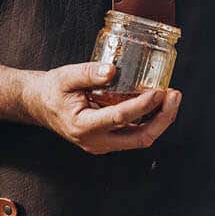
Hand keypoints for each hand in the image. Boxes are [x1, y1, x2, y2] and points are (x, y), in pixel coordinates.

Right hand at [21, 60, 181, 153]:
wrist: (40, 105)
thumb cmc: (52, 90)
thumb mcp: (65, 76)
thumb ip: (88, 72)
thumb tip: (112, 70)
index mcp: (83, 126)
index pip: (120, 118)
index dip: (142, 105)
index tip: (158, 91)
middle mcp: (95, 141)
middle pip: (139, 138)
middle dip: (163, 118)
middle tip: (174, 96)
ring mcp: (103, 144)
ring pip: (140, 139)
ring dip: (160, 120)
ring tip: (171, 97)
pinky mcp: (108, 141)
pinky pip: (135, 135)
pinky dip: (150, 120)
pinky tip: (158, 103)